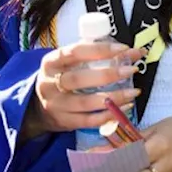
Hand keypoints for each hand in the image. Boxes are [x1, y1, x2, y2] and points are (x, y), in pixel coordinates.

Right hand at [20, 41, 143, 139]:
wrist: (37, 106)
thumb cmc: (61, 77)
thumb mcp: (67, 62)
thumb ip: (92, 55)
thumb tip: (129, 52)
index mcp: (51, 62)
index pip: (76, 52)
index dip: (101, 50)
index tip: (124, 48)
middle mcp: (50, 83)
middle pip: (78, 79)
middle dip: (108, 74)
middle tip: (131, 70)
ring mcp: (56, 105)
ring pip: (85, 103)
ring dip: (113, 98)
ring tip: (133, 92)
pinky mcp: (64, 122)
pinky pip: (89, 121)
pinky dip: (108, 115)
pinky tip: (125, 108)